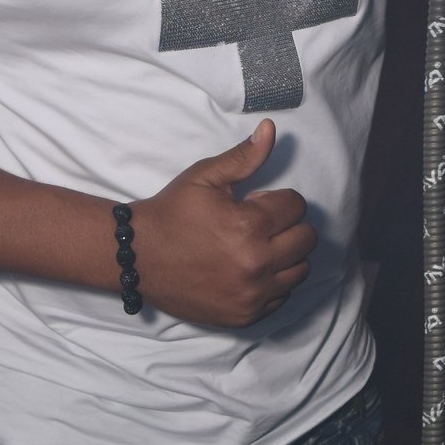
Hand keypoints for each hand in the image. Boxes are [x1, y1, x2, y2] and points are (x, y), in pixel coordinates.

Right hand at [133, 120, 315, 326]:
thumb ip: (244, 157)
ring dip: (286, 255)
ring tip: (257, 247)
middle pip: (306, 239)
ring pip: (301, 270)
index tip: (255, 204)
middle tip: (258, 226)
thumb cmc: (173, 212)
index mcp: (250, 226)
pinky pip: (282, 297)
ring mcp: (252, 294)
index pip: (297, 207)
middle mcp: (256, 264)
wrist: (138, 256)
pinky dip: (274, 282)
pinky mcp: (245, 315)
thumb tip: (270, 128)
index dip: (277, 200)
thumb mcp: (205, 177)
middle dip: (288, 226)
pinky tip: (250, 270)